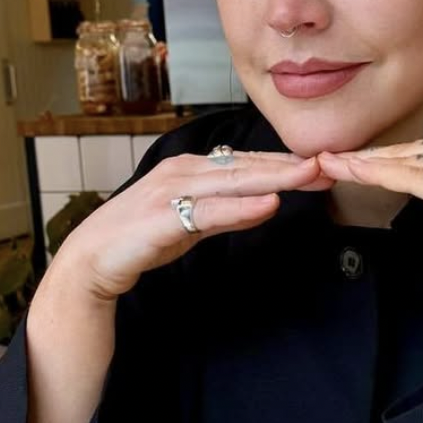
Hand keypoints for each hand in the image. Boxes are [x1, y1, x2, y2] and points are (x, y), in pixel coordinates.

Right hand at [51, 150, 332, 301]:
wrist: (92, 260)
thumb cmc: (142, 238)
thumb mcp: (194, 222)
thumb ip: (230, 212)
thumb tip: (268, 202)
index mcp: (191, 168)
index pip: (246, 162)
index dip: (285, 163)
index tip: (320, 164)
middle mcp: (183, 170)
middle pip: (246, 166)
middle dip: (290, 166)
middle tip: (329, 164)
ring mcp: (171, 190)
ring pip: (233, 181)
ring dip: (274, 177)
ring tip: (309, 176)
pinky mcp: (163, 216)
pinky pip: (211, 210)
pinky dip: (241, 207)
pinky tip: (268, 204)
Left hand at [318, 129, 422, 328]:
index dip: (391, 155)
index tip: (360, 157)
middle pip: (411, 150)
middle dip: (368, 154)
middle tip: (330, 156)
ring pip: (405, 161)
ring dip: (363, 163)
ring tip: (328, 163)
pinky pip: (411, 180)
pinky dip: (378, 175)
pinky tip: (354, 174)